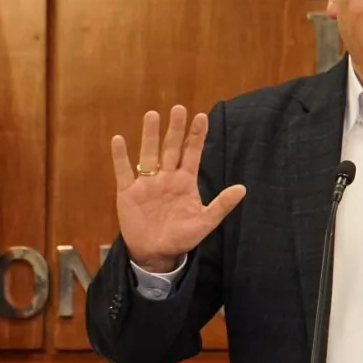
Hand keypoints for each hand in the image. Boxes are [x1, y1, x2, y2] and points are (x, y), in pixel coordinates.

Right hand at [111, 105, 245, 272]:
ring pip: (149, 154)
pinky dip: (120, 156)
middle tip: (179, 108)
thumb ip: (222, 205)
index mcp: (185, 182)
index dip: (196, 136)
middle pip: (171, 148)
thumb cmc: (182, 237)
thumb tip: (243, 188)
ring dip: (150, 135)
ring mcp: (147, 183)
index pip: (192, 153)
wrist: (156, 253)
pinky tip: (119, 140)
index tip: (202, 116)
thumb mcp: (205, 222)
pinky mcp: (128, 193)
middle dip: (176, 129)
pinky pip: (123, 171)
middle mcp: (167, 177)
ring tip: (153, 115)